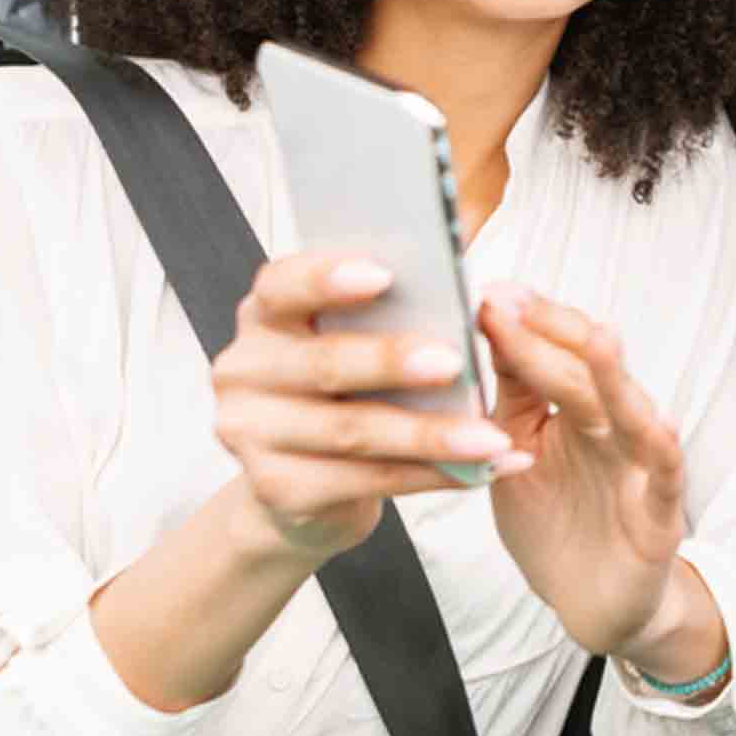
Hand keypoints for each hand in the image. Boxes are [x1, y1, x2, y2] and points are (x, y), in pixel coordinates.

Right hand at [211, 252, 525, 564]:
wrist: (304, 487)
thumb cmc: (349, 391)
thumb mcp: (357, 339)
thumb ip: (395, 301)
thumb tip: (465, 247)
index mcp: (266, 316)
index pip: (283, 286)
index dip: (328, 280)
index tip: (383, 276)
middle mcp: (245, 370)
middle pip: (323, 364)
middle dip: (392, 362)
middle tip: (454, 362)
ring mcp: (251, 433)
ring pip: (351, 431)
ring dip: (431, 434)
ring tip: (490, 435)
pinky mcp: (277, 489)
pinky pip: (366, 480)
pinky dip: (432, 476)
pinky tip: (482, 469)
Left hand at [477, 283, 724, 677]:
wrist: (593, 603)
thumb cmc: (556, 524)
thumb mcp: (515, 453)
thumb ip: (507, 399)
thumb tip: (479, 329)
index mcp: (574, 408)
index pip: (553, 352)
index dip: (524, 323)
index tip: (488, 292)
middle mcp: (611, 425)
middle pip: (586, 370)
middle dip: (552, 333)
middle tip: (513, 302)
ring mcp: (638, 464)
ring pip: (631, 410)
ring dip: (615, 375)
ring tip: (600, 338)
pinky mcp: (658, 510)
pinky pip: (663, 474)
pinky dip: (662, 448)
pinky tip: (658, 425)